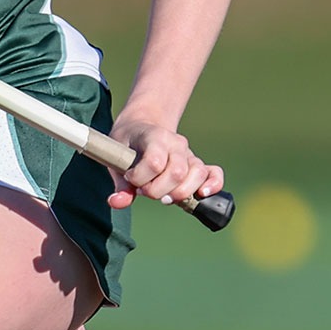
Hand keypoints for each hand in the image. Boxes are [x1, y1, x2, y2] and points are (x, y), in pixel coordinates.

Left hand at [104, 112, 224, 209]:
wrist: (140, 127)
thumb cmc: (127, 145)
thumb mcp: (116, 159)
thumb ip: (120, 184)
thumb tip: (117, 203)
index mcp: (154, 136)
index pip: (154, 162)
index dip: (140, 178)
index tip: (130, 179)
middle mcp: (176, 143)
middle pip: (177, 172)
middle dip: (158, 190)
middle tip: (144, 190)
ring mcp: (188, 153)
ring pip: (197, 174)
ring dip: (180, 192)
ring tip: (164, 197)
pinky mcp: (197, 164)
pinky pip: (214, 173)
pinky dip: (213, 185)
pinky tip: (201, 194)